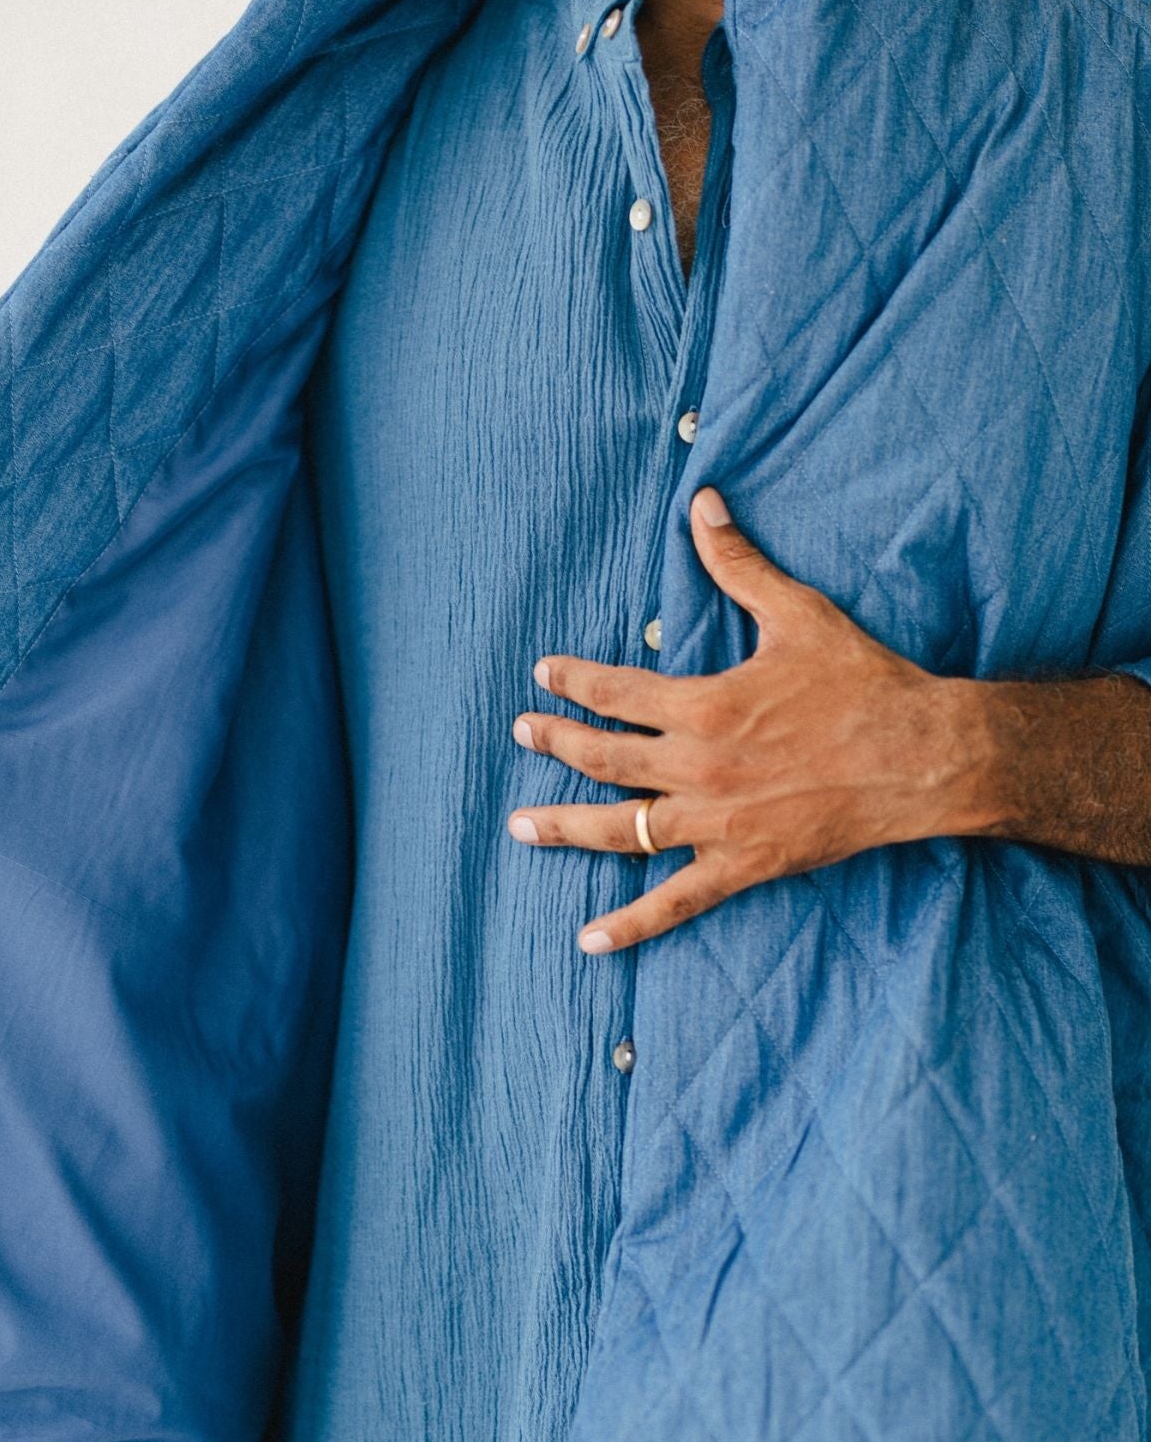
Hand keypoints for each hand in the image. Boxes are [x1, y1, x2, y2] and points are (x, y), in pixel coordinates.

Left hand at [508, 486, 996, 952]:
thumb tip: (703, 502)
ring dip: (566, 827)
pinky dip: (631, 924)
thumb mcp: (798, 613)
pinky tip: (589, 940)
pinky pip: (675, 902)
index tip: (545, 674)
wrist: (921, 757)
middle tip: (520, 733)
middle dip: (555, 744)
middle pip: (604, 759)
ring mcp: (716, 824)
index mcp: (705, 705)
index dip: (574, 680)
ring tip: (521, 826)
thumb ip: (738, 563)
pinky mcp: (743, 866)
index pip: (616, 691)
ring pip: (622, 829)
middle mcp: (698, 768)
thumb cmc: (864, 683)